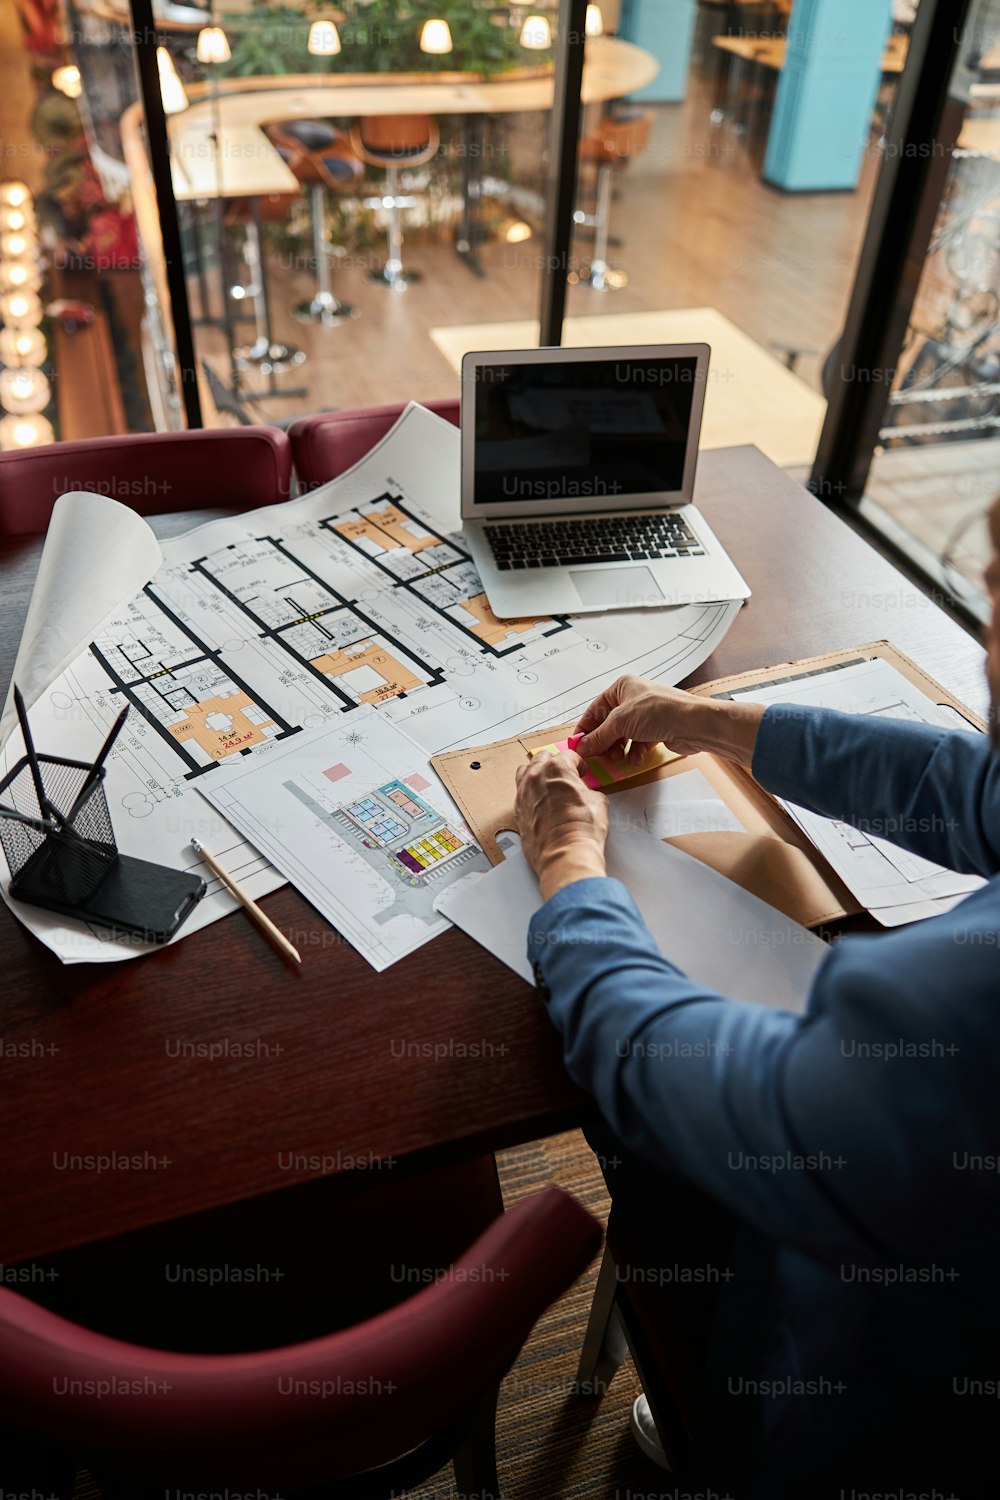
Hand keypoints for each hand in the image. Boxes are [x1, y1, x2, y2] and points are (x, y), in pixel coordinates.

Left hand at [514, 749, 608, 900]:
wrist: (565, 854)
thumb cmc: (581, 830)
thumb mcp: (598, 802)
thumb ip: (589, 790)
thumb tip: (586, 794)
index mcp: (557, 768)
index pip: (568, 755)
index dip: (579, 763)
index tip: (582, 771)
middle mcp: (536, 777)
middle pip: (542, 758)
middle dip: (555, 764)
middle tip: (565, 775)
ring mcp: (523, 793)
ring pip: (525, 771)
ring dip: (537, 773)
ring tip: (548, 784)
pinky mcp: (518, 810)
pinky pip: (521, 793)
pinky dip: (530, 793)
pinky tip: (540, 802)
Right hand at [574, 675, 765, 768]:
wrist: (693, 724)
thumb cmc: (661, 711)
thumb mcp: (620, 722)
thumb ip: (599, 736)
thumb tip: (582, 746)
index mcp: (623, 687)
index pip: (595, 709)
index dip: (586, 728)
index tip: (578, 745)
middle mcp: (633, 699)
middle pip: (608, 724)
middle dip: (603, 742)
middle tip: (596, 757)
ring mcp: (646, 715)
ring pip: (623, 736)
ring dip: (618, 749)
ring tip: (616, 759)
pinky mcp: (657, 730)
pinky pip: (638, 743)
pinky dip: (634, 752)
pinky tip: (635, 758)